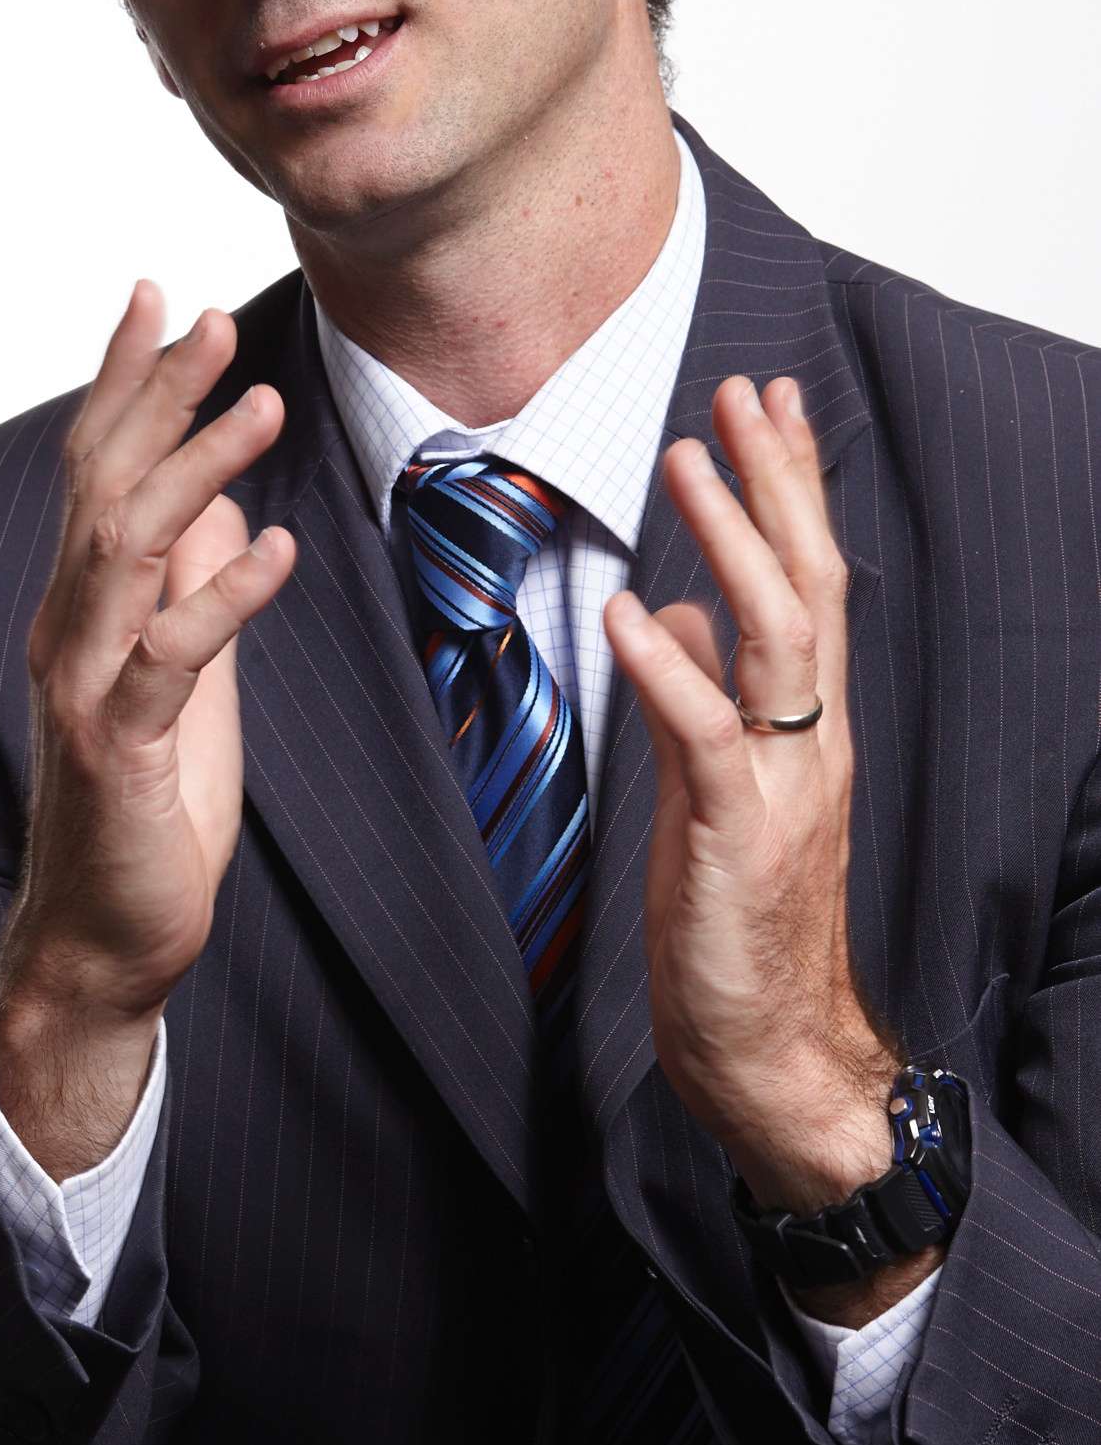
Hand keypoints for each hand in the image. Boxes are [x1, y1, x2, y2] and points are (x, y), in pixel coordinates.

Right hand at [3, 280, 295, 1025]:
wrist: (99, 937)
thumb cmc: (144, 806)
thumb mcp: (179, 677)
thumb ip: (184, 589)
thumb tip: (215, 505)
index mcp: (81, 604)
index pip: (95, 467)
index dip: (125, 380)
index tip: (160, 299)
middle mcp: (66, 628)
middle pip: (102, 483)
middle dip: (155, 395)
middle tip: (209, 319)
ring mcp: (85, 685)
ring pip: (127, 548)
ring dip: (196, 469)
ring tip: (263, 406)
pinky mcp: (120, 747)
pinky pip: (169, 655)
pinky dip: (224, 595)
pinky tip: (275, 547)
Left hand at [602, 375, 899, 1200]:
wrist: (774, 1052)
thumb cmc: (740, 925)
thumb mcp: (715, 791)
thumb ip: (705, 699)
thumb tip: (678, 613)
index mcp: (808, 727)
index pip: (807, 583)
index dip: (788, 490)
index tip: (766, 405)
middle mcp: (812, 741)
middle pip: (807, 584)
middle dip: (774, 482)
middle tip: (740, 391)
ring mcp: (783, 786)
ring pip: (774, 637)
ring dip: (729, 540)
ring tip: (685, 458)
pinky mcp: (738, 838)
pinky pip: (708, 735)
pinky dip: (669, 666)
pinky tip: (631, 607)